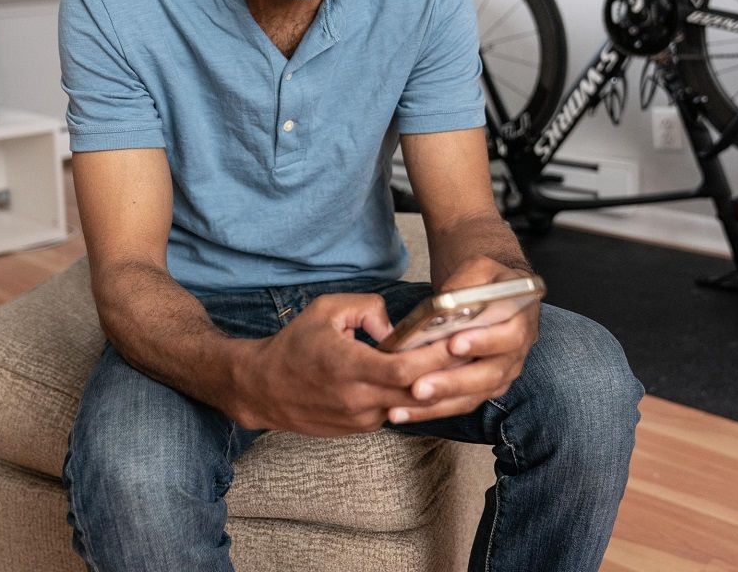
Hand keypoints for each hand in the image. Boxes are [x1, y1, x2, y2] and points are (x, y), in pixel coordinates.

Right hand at [232, 292, 462, 436]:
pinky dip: (413, 398)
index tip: (457, 341)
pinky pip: (396, 412)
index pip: (402, 370)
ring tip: (459, 364)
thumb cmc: (295, 345)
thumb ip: (367, 309)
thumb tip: (397, 328)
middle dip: (447, 374)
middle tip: (473, 352)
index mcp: (347, 367)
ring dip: (435, 388)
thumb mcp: (326, 309)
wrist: (264, 388)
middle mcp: (356, 399)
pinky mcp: (360, 429)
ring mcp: (359, 419)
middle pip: (415, 393)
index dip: (433, 358)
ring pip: (409, 407)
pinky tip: (428, 379)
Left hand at [389, 256, 540, 424]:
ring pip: (472, 397)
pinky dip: (430, 410)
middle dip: (452, 382)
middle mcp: (514, 354)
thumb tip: (447, 300)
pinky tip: (401, 412)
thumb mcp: (481, 267)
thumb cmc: (485, 280)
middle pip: (488, 375)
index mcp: (520, 322)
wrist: (492, 294)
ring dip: (437, 404)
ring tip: (403, 404)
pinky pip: (458, 405)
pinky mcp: (482, 389)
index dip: (482, 343)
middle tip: (420, 387)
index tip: (453, 344)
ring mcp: (500, 375)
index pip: (507, 337)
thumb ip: (468, 280)